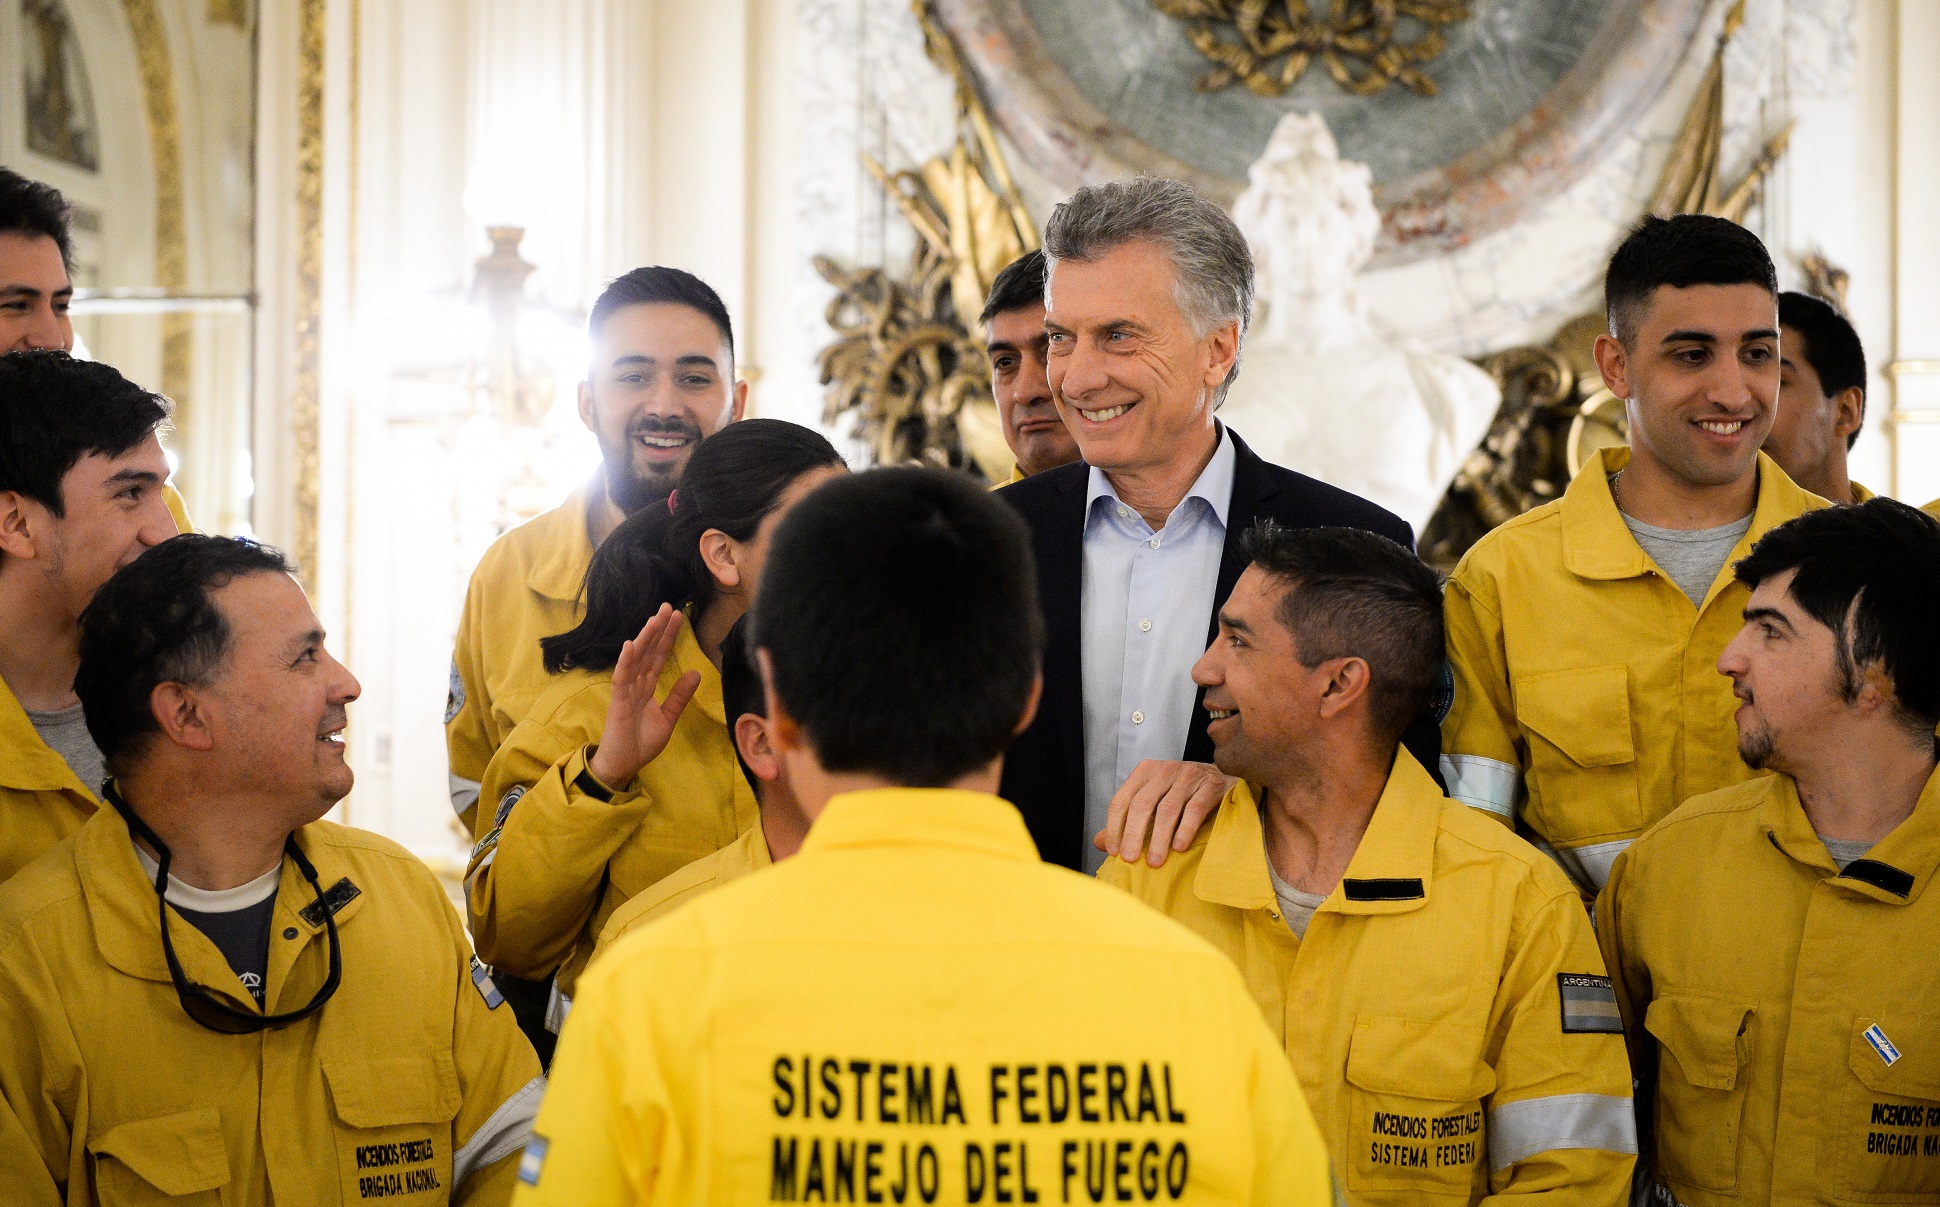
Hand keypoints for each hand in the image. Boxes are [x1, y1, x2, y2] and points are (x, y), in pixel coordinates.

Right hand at [586, 604, 702, 789]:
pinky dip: (625, 662)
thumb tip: (696, 672)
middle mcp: (636, 684)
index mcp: (647, 687)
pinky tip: (631, 645)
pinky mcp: (617, 702)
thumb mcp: (667, 718)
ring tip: (654, 618)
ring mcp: (625, 691)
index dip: (668, 637)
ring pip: (636, 660)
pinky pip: (621, 678)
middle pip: (648, 652)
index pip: (659, 657)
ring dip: (644, 638)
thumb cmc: (640, 743)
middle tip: (668, 606)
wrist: (623, 765)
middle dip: (658, 630)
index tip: (678, 617)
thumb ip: (679, 696)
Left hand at [1094, 760, 1235, 867]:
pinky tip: (1179, 847)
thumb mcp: (1153, 801)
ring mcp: (1188, 776)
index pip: (1121, 799)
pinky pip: (1194, 809)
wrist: (1223, 779)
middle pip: (1142, 804)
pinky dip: (1185, 830)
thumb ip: (1126, 820)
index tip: (1114, 851)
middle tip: (1130, 859)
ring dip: (1159, 838)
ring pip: (1167, 809)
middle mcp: (1165, 770)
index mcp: (1145, 772)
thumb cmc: (1183, 793)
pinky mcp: (1210, 785)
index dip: (1114, 826)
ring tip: (1154, 861)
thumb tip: (1099, 842)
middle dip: (1133, 834)